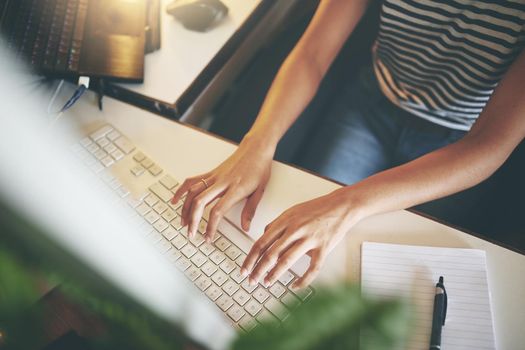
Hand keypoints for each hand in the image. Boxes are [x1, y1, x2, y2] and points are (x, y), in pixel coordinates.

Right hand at [171, 135, 273, 240]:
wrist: (256, 148)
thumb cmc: (259, 167)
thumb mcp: (260, 191)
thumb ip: (250, 210)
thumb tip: (245, 227)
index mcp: (236, 189)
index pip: (218, 210)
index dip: (210, 227)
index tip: (208, 238)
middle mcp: (222, 183)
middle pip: (200, 202)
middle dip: (193, 221)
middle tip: (191, 234)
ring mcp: (214, 177)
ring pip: (193, 192)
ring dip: (185, 209)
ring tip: (184, 223)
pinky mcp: (211, 173)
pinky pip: (192, 181)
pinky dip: (181, 190)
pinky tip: (175, 200)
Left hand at [241, 188, 362, 288]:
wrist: (341, 206)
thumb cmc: (317, 208)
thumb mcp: (292, 211)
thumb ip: (277, 223)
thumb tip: (264, 235)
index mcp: (285, 221)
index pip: (262, 242)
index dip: (251, 258)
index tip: (244, 269)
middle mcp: (295, 230)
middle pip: (271, 253)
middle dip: (258, 270)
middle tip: (251, 280)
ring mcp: (309, 239)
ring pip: (287, 261)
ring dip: (274, 275)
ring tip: (267, 283)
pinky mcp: (323, 248)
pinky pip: (312, 269)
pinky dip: (303, 280)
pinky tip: (295, 286)